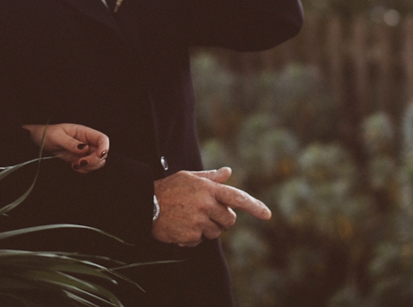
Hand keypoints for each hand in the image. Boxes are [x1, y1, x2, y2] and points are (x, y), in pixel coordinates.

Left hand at [23, 123, 109, 171]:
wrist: (38, 141)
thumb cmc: (47, 134)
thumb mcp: (57, 136)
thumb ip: (71, 143)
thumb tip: (85, 149)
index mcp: (84, 132)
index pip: (102, 139)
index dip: (105, 147)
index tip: (100, 155)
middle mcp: (87, 142)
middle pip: (102, 154)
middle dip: (94, 161)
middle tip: (80, 162)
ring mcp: (84, 153)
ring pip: (97, 163)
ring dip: (89, 167)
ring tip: (75, 164)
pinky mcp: (79, 161)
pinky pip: (88, 169)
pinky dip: (83, 170)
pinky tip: (72, 166)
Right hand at [152, 167, 271, 246]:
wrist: (145, 204)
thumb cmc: (169, 188)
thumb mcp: (189, 177)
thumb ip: (211, 178)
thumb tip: (228, 171)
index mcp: (208, 188)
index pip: (237, 197)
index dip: (254, 206)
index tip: (268, 214)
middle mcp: (206, 204)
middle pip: (229, 220)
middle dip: (222, 219)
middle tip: (206, 213)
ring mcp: (199, 221)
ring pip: (216, 232)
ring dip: (207, 229)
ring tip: (189, 218)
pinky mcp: (191, 235)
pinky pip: (201, 241)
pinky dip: (193, 237)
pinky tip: (181, 227)